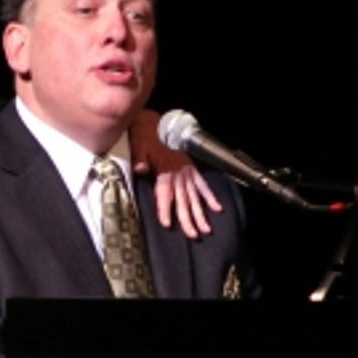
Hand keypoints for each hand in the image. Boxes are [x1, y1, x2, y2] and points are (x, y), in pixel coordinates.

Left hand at [129, 109, 222, 239]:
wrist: (160, 122)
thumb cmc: (147, 135)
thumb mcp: (139, 144)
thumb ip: (141, 158)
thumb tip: (141, 169)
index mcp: (165, 171)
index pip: (165, 195)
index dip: (165, 209)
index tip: (167, 224)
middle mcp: (178, 174)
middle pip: (183, 201)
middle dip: (188, 220)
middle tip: (194, 235)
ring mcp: (187, 173)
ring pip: (194, 197)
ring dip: (201, 214)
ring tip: (207, 229)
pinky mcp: (192, 170)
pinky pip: (203, 185)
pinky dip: (210, 197)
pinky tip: (217, 208)